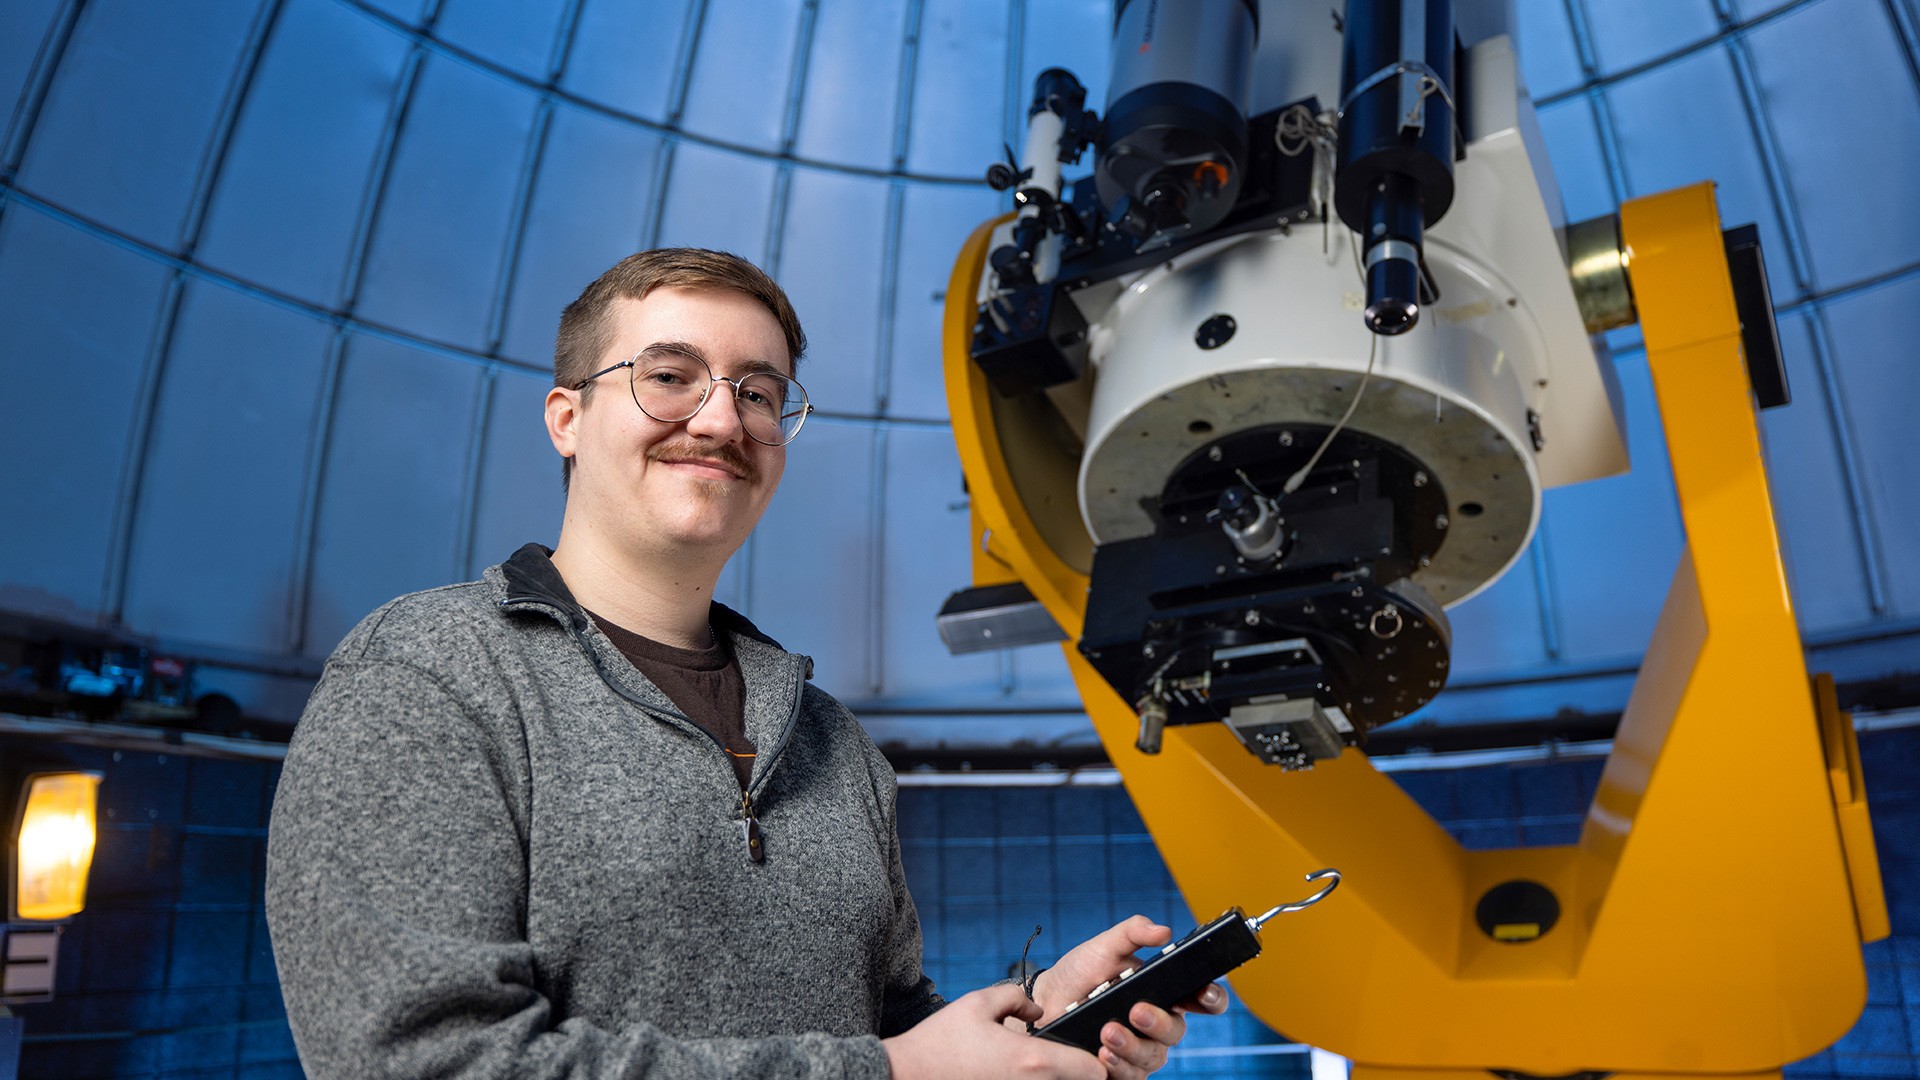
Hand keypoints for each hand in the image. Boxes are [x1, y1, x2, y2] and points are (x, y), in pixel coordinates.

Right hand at [884, 984, 1104, 1079]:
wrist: (906, 1076)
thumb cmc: (941, 1041)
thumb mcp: (979, 1003)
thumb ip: (1016, 999)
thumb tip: (1036, 1010)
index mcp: (1033, 1060)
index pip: (1095, 1071)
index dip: (1100, 1059)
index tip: (1091, 1048)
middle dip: (1082, 1072)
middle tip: (1070, 1057)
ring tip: (1039, 1066)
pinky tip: (1015, 1075)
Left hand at [1024, 915, 1230, 1079]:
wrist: (1046, 1002)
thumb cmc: (1081, 973)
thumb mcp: (1105, 946)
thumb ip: (1134, 932)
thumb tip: (1163, 931)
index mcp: (1163, 992)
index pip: (1200, 998)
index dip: (1212, 998)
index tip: (1204, 995)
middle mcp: (1157, 1024)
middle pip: (1176, 1032)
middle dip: (1159, 1023)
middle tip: (1136, 1011)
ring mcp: (1141, 1049)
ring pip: (1154, 1057)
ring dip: (1132, 1046)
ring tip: (1106, 1032)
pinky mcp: (1122, 1069)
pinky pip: (1132, 1077)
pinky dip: (1119, 1066)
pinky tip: (1103, 1054)